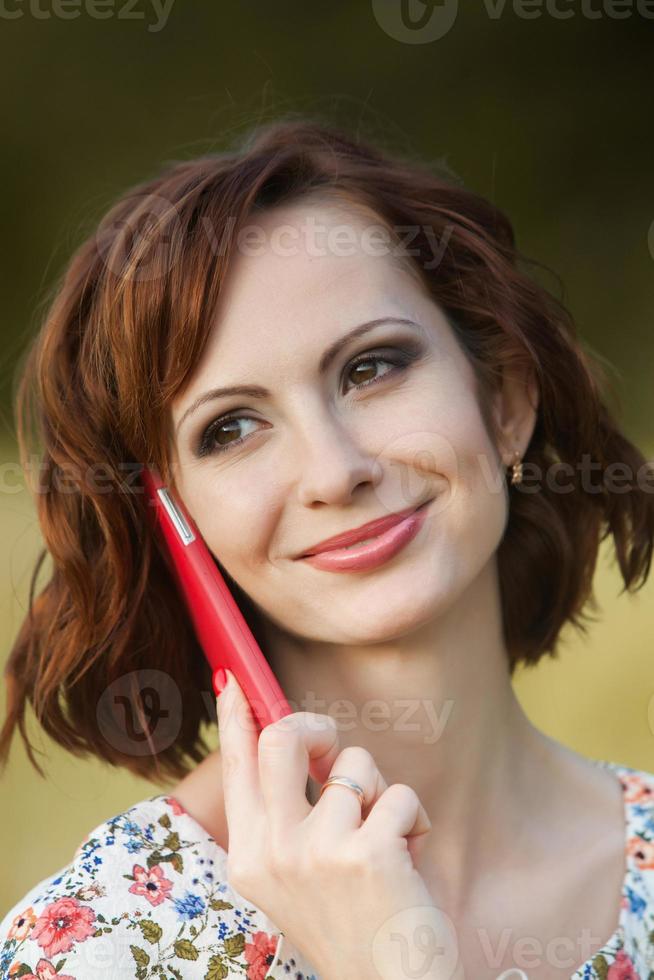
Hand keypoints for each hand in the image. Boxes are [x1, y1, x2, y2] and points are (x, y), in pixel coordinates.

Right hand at [215, 669, 461, 979]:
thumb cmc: (353, 922)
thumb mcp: (296, 874)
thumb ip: (286, 815)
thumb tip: (295, 742)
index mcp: (250, 857)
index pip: (236, 767)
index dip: (234, 718)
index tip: (232, 679)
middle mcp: (274, 852)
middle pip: (282, 739)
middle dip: (316, 727)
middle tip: (333, 747)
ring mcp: (317, 852)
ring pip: (355, 764)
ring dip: (381, 794)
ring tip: (386, 841)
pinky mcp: (367, 854)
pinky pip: (397, 794)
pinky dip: (414, 820)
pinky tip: (410, 861)